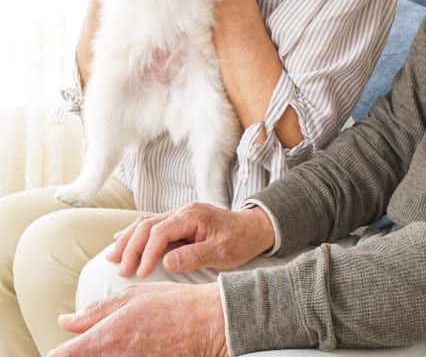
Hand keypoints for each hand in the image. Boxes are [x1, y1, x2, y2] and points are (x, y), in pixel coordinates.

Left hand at [48, 281, 227, 356]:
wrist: (205, 324)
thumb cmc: (170, 304)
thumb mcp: (131, 297)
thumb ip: (94, 312)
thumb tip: (65, 322)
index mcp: (104, 337)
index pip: (63, 356)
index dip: (57, 354)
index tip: (58, 349)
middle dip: (78, 354)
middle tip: (85, 344)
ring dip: (97, 355)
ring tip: (115, 341)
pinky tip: (128, 348)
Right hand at [108, 202, 274, 277]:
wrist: (252, 228)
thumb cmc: (239, 240)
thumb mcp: (222, 252)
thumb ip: (194, 255)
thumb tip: (167, 261)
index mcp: (192, 216)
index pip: (160, 232)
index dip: (147, 253)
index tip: (141, 274)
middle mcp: (183, 211)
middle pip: (148, 225)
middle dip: (131, 246)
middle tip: (120, 269)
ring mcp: (180, 214)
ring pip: (146, 223)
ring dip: (128, 239)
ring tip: (113, 256)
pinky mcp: (179, 221)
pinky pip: (152, 224)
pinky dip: (135, 233)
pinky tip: (121, 239)